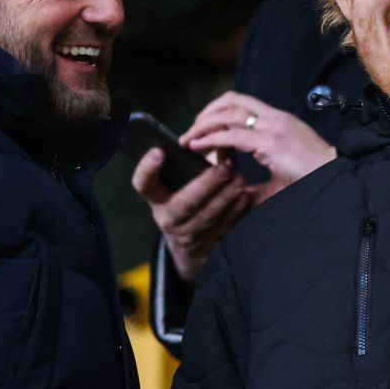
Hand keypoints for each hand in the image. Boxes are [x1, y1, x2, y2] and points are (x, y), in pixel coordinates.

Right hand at [131, 147, 250, 280]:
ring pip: (207, 217)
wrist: (189, 251)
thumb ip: (191, 166)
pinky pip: (223, 229)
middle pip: (185, 202)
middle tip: (226, 166)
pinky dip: (236, 212)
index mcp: (156, 199)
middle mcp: (168, 219)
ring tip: (240, 180)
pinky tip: (246, 198)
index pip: (143, 184)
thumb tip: (218, 139)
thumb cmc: (185, 205)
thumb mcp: (179, 188)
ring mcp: (187, 237)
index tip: (159, 152)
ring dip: (226, 197)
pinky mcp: (206, 248)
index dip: (148, 168)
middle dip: (207, 183)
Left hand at [180, 91, 336, 203]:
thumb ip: (260, 177)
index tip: (203, 128)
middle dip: (206, 113)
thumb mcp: (282, 172)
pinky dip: (211, 140)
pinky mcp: (270, 144)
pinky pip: (232, 136)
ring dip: (204, 125)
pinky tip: (199, 147)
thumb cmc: (314, 179)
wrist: (337, 180)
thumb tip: (241, 193)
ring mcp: (273, 128)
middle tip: (191, 132)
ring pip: (228, 113)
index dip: (218, 111)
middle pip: (231, 100)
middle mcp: (275, 119)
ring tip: (189, 139)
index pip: (242, 103)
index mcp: (279, 120)